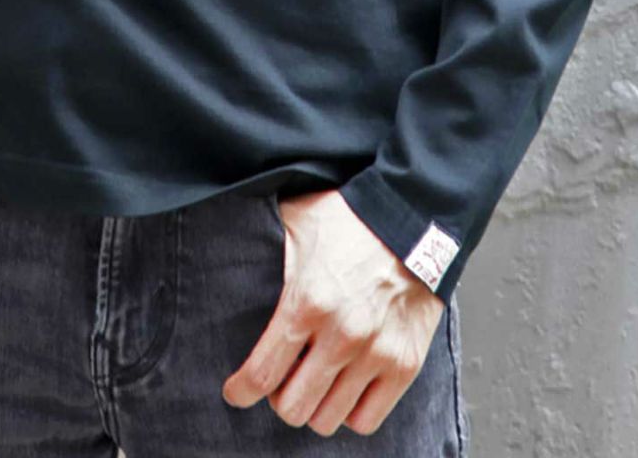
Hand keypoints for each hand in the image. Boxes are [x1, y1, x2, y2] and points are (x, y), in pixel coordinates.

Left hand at [221, 189, 446, 437]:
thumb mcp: (295, 224)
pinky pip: (366, 420)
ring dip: (313, 405)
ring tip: (312, 383)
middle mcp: (342, 334)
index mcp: (307, 301)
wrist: (410, 216)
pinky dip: (349, 412)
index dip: (241, 391)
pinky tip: (342, 389)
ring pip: (327, 420)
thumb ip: (263, 248)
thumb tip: (228, 254)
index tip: (235, 392)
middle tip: (280, 380)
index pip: (262, 373)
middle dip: (278, 397)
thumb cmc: (347, 218)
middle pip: (292, 407)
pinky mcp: (405, 364)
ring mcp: (376, 353)